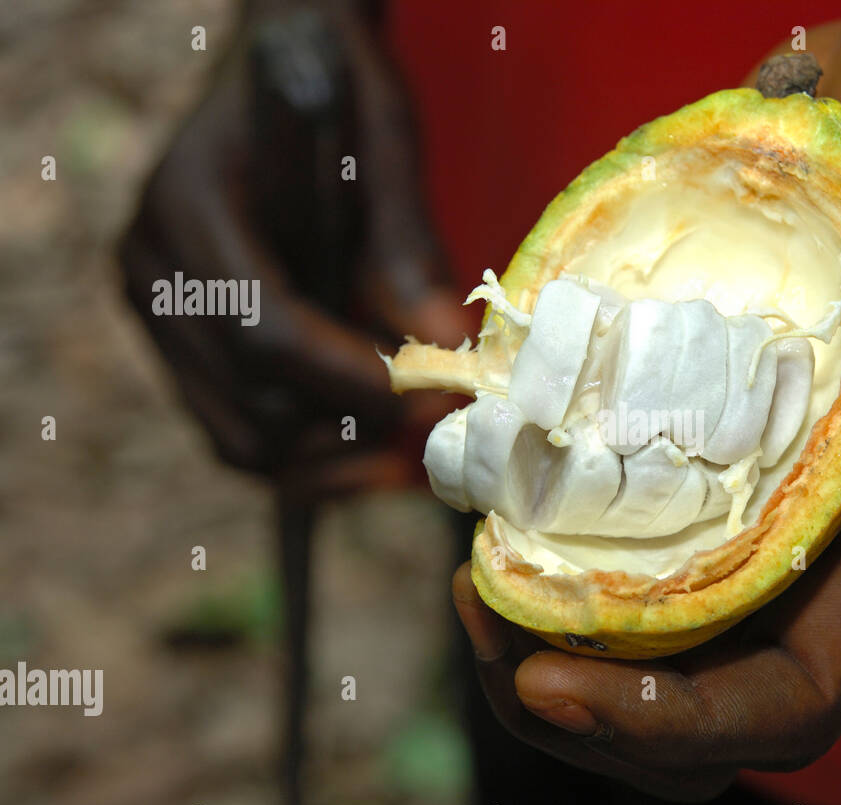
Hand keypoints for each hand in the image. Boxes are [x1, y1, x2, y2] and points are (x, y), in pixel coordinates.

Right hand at [119, 6, 474, 499]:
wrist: (281, 72)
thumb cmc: (334, 92)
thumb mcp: (382, 146)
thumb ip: (408, 247)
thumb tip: (444, 343)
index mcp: (189, 204)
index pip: (266, 330)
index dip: (354, 379)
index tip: (430, 397)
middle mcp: (153, 268)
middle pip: (252, 402)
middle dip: (352, 425)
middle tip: (433, 423)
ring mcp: (158, 313)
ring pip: (242, 439)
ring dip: (332, 454)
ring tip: (406, 434)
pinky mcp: (182, 347)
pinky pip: (239, 433)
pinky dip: (307, 453)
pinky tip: (370, 437)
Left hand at [454, 0, 840, 799]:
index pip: (786, 700)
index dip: (673, 723)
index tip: (554, 684)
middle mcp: (800, 534)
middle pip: (688, 692)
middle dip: (578, 702)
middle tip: (483, 621)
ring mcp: (731, 479)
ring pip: (627, 624)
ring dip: (534, 627)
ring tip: (468, 569)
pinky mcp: (676, 410)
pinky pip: (590, 504)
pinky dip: (524, 523)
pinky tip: (479, 481)